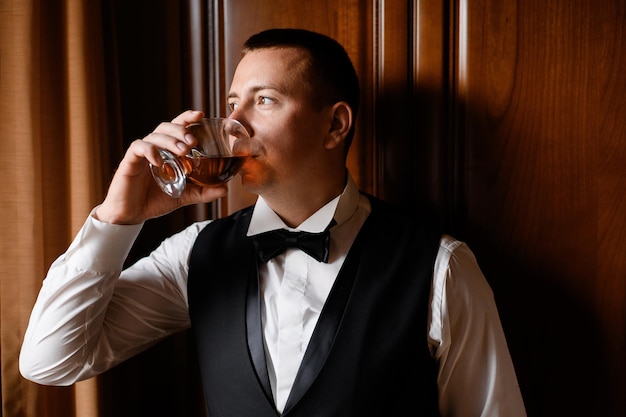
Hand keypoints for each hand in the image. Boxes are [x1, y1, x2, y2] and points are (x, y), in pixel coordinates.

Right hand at [95, 110, 227, 223]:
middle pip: (166, 127)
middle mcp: (155, 149)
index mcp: (167, 152)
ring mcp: (141, 154)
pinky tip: (159, 160)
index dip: (187, 118)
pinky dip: (149, 150)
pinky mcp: (129, 162)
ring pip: (154, 136)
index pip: (177, 128)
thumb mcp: (184, 196)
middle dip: (180, 129)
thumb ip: (203, 192)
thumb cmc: (154, 201)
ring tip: (182, 151)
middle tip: (193, 141)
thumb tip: (225, 189)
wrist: (131, 215)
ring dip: (170, 140)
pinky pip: (138, 148)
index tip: (201, 115)